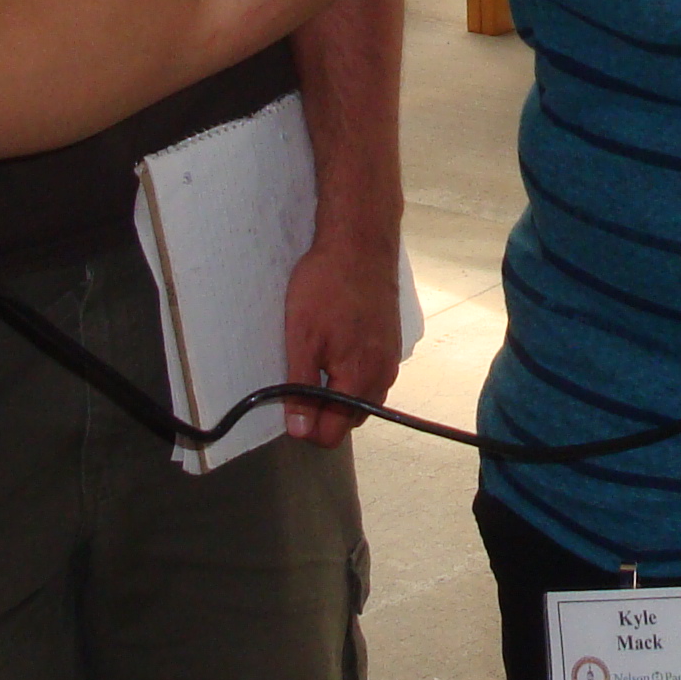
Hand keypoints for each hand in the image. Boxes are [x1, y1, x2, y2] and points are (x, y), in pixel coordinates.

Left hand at [279, 228, 404, 445]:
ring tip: (317, 359)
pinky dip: (351, 373)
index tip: (289, 401)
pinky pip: (370, 376)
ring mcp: (390, 361)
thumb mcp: (301, 340)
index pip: (333, 434)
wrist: (359, 245)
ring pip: (360, 398)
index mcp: (360, 381)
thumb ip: (300, 389)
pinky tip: (336, 346)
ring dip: (337, 392)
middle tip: (299, 377)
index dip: (306, 425)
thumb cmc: (326, 288)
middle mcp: (382, 377)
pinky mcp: (391, 344)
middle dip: (323, 410)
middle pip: (348, 420)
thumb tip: (299, 431)